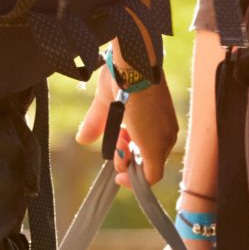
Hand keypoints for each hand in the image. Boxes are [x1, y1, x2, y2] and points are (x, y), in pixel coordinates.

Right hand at [74, 66, 177, 185]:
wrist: (133, 68)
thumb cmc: (122, 76)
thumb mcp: (106, 103)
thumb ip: (96, 122)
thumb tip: (82, 139)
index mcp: (159, 120)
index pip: (149, 147)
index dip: (131, 152)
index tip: (119, 147)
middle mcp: (166, 132)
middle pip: (148, 159)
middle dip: (127, 158)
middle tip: (117, 145)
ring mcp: (163, 141)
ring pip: (148, 168)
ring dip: (127, 164)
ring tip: (118, 147)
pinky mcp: (155, 149)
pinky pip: (150, 176)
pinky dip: (135, 181)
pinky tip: (120, 177)